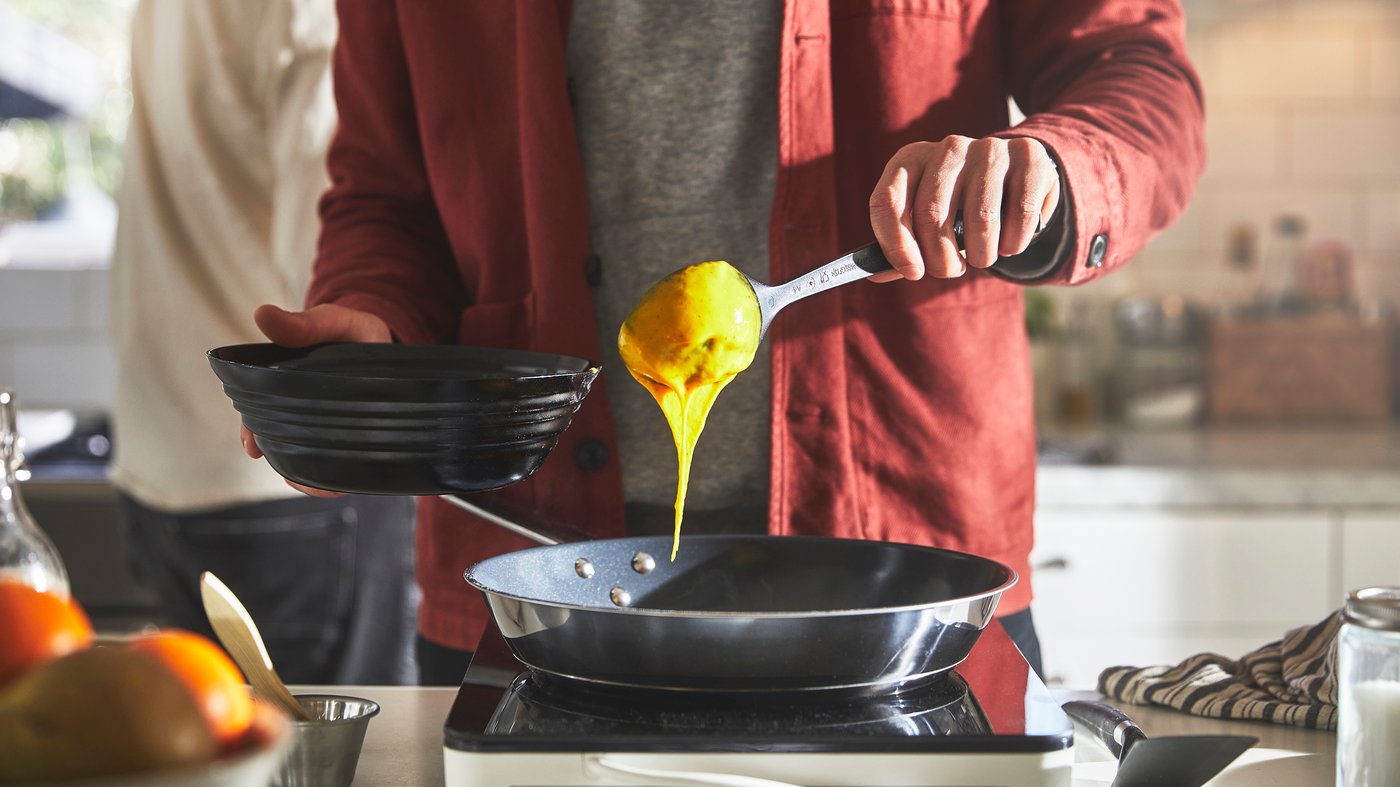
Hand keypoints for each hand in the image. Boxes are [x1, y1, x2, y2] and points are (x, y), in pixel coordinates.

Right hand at [240, 303, 391, 496]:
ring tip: (323, 489)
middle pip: (278, 442)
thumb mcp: (331, 322)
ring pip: (304, 459)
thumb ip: (304, 324)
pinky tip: (338, 489)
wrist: (386, 342)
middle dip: (280, 461)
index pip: (256, 412)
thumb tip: (262, 314)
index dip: (252, 430)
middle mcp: (297, 410)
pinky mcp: (349, 438)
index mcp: (282, 384)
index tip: (252, 445)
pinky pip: (335, 465)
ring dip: (307, 477)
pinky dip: (332, 479)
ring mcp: (322, 426)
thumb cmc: (352, 331)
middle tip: (292, 476)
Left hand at [868, 135, 1060, 280]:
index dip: (896, 244)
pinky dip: (1014, 243)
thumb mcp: (925, 218)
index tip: (912, 272)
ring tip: (981, 258)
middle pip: (931, 214)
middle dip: (940, 259)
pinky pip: (1020, 213)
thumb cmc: (960, 206)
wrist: (1016, 174)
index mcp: (910, 159)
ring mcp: (989, 149)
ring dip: (980, 255)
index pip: (887, 200)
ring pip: (979, 218)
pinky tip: (1010, 245)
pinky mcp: (1028, 156)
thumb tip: (876, 274)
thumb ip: (901, 245)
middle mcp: (948, 148)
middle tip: (949, 271)